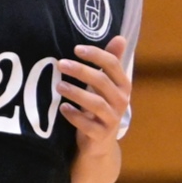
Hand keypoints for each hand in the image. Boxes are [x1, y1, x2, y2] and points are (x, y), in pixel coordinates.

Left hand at [55, 35, 130, 149]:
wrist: (100, 144)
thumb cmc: (101, 109)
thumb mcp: (107, 85)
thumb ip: (111, 62)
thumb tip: (120, 37)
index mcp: (123, 86)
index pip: (113, 65)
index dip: (95, 55)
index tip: (76, 49)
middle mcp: (121, 101)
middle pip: (102, 81)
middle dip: (81, 71)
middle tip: (61, 64)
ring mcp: (112, 120)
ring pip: (96, 103)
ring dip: (76, 92)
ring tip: (58, 86)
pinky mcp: (101, 135)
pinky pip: (88, 125)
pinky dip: (74, 116)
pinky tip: (62, 108)